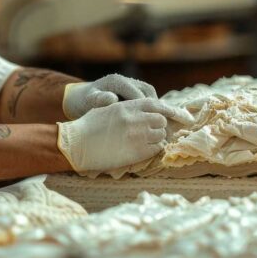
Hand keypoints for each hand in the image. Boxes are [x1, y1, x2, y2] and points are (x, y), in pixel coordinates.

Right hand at [56, 98, 177, 171]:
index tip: (180, 115)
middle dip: (158, 125)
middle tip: (151, 131)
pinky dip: (154, 149)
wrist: (76, 145)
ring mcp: (137, 136)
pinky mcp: (137, 152)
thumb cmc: (88, 127)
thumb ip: (127, 108)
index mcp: (127, 106)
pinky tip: (144, 149)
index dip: (168, 110)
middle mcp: (135, 119)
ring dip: (157, 138)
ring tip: (145, 141)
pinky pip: (156, 149)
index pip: (155, 104)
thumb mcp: (108, 110)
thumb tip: (145, 112)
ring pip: (161, 135)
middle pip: (161, 120)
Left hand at [62, 73, 156, 119]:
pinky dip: (151, 107)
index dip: (146, 107)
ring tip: (160, 122)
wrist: (80, 97)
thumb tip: (112, 98)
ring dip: (156, 107)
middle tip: (161, 123)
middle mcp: (126, 80)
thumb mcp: (88, 100)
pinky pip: (146, 97)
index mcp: (117, 81)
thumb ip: (99, 99)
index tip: (152, 121)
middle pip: (148, 92)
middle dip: (156, 107)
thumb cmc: (84, 101)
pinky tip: (154, 120)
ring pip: (150, 94)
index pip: (137, 93)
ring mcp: (130, 84)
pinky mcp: (132, 91)